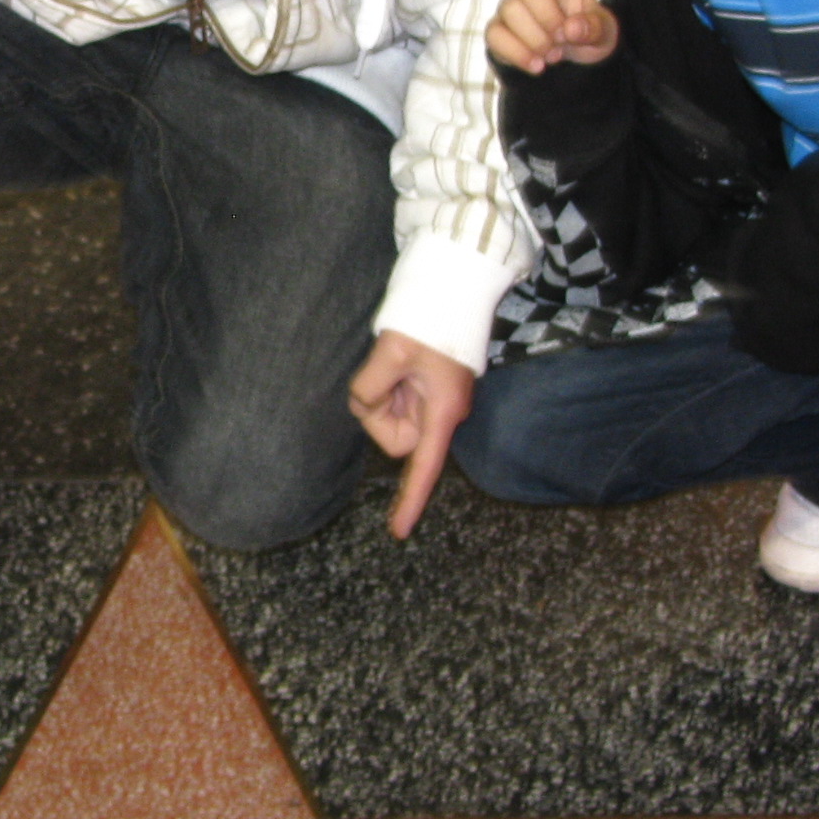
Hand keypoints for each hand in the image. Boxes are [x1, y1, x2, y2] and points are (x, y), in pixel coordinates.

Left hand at [348, 330, 475, 539]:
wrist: (454, 288)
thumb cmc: (431, 320)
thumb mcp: (394, 351)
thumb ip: (372, 385)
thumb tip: (365, 404)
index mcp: (443, 410)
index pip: (424, 465)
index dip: (410, 499)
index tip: (398, 530)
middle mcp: (441, 413)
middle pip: (396, 440)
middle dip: (378, 414)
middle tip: (383, 376)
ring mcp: (434, 402)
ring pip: (390, 419)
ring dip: (380, 395)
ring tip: (392, 362)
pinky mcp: (425, 390)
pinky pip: (393, 401)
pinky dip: (384, 387)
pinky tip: (393, 363)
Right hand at [486, 0, 617, 72]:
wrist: (567, 69)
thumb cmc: (587, 38)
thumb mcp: (604, 35)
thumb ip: (594, 29)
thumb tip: (572, 28)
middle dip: (550, 17)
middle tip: (564, 39)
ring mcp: (511, 4)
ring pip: (513, 13)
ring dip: (539, 41)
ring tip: (554, 51)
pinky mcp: (497, 29)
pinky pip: (498, 36)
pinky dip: (521, 55)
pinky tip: (538, 64)